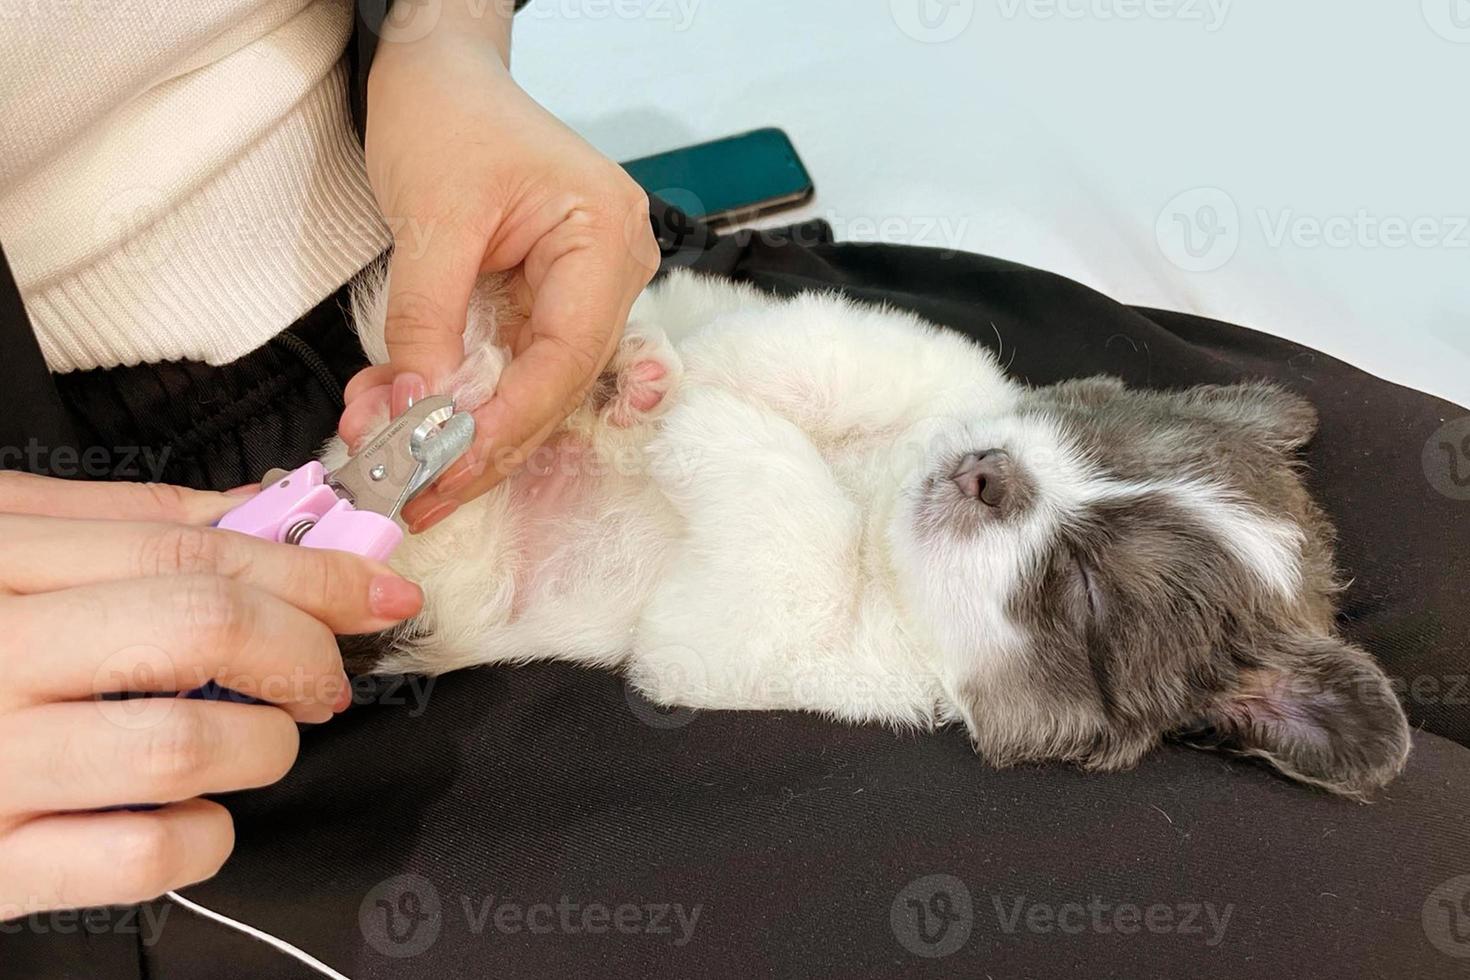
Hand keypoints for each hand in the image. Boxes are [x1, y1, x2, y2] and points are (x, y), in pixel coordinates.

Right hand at [0, 472, 422, 917]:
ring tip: (252, 744)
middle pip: (199, 628)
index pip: (184, 550)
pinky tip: (187, 815)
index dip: (307, 568)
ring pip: (187, 746)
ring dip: (262, 748)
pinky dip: (202, 836)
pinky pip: (142, 856)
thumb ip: (118, 525)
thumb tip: (259, 510)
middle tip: (323, 676)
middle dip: (301, 651)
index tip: (375, 588)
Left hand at [343, 22, 658, 531]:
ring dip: (455, 425)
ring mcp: (579, 291)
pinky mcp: (541, 301)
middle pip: (553, 386)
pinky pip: (502, 364)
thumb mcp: (430, 216)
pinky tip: (394, 409)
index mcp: (604, 238)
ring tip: (384, 451)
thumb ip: (427, 319)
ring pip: (525, 386)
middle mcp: (609, 273)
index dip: (510, 422)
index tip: (449, 466)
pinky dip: (450, 392)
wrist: (439, 69)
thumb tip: (418, 409)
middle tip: (414, 489)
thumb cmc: (448, 115)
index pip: (567, 357)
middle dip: (478, 440)